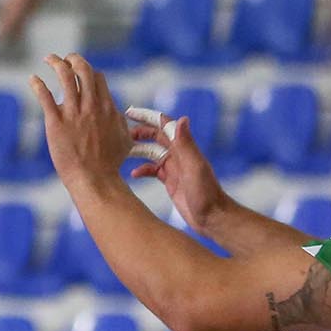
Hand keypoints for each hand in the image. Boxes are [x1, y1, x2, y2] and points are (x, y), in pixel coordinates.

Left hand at [27, 53, 135, 185]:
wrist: (95, 178)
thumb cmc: (110, 163)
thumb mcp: (125, 139)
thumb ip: (121, 121)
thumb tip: (119, 112)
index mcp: (108, 108)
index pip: (98, 78)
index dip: (89, 72)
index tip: (81, 74)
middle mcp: (91, 106)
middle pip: (83, 70)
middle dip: (74, 59)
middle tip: (66, 58)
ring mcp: (74, 113)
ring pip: (65, 77)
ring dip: (56, 63)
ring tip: (49, 58)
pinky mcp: (56, 122)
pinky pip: (45, 96)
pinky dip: (38, 84)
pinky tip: (33, 79)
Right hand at [121, 100, 232, 233]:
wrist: (212, 218)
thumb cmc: (206, 194)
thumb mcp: (194, 167)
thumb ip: (187, 144)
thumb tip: (182, 118)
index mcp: (183, 148)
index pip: (163, 125)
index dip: (147, 117)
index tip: (129, 112)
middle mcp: (179, 154)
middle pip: (155, 136)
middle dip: (138, 132)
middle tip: (118, 133)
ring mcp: (174, 168)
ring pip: (151, 152)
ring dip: (137, 149)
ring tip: (121, 151)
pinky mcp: (170, 181)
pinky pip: (153, 170)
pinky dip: (142, 170)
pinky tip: (133, 174)